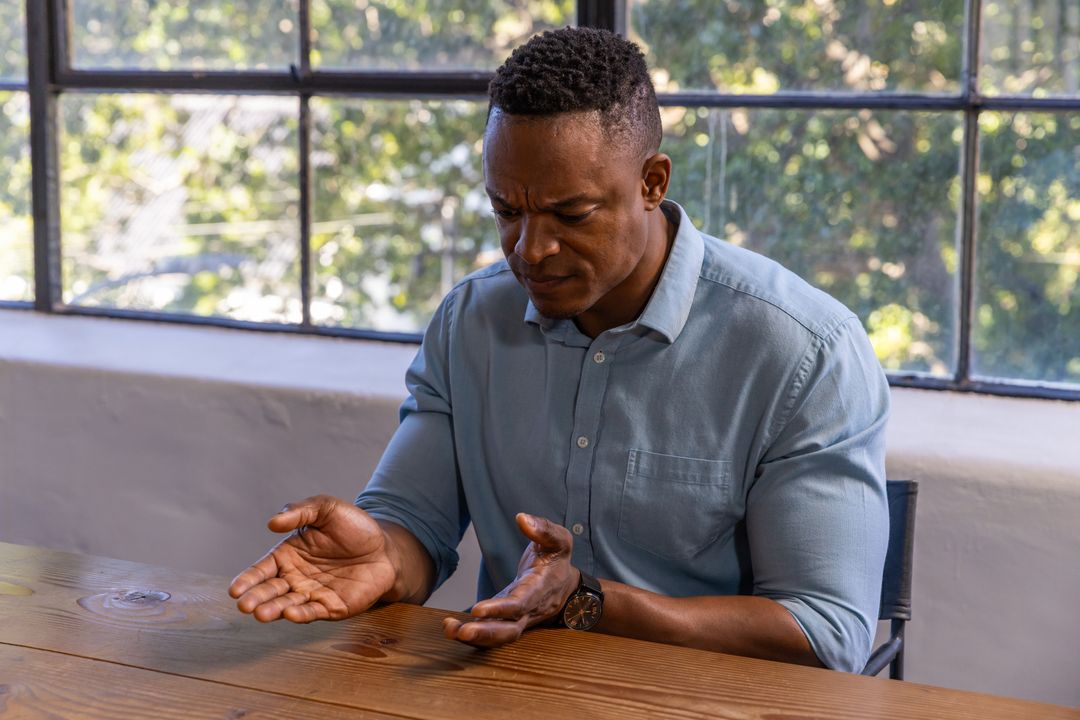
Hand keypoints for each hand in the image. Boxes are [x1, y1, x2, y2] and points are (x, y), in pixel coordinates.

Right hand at [228, 495, 398, 622]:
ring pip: (288, 604)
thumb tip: (272, 523)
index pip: (262, 569)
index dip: (247, 579)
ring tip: (261, 613)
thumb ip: (300, 511)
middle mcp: (295, 577)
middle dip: (256, 598)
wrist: (386, 546)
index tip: (234, 590)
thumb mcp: (326, 508)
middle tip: (245, 605)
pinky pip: (314, 612)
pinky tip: (291, 614)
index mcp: (288, 555)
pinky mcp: (332, 607)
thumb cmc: (354, 527)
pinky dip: (301, 614)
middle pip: (270, 590)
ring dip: (274, 609)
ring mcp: (312, 594)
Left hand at [442, 513, 578, 647]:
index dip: (501, 609)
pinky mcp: (508, 620)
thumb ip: (543, 529)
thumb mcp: (558, 540)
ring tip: (450, 630)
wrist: (566, 584)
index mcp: (541, 588)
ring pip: (501, 635)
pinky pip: (493, 632)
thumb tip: (522, 518)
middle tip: (462, 632)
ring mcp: (520, 618)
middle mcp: (531, 609)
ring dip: (476, 638)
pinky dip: (474, 635)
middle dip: (486, 633)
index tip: (477, 610)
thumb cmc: (557, 559)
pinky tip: (452, 629)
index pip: (521, 603)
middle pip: (510, 629)